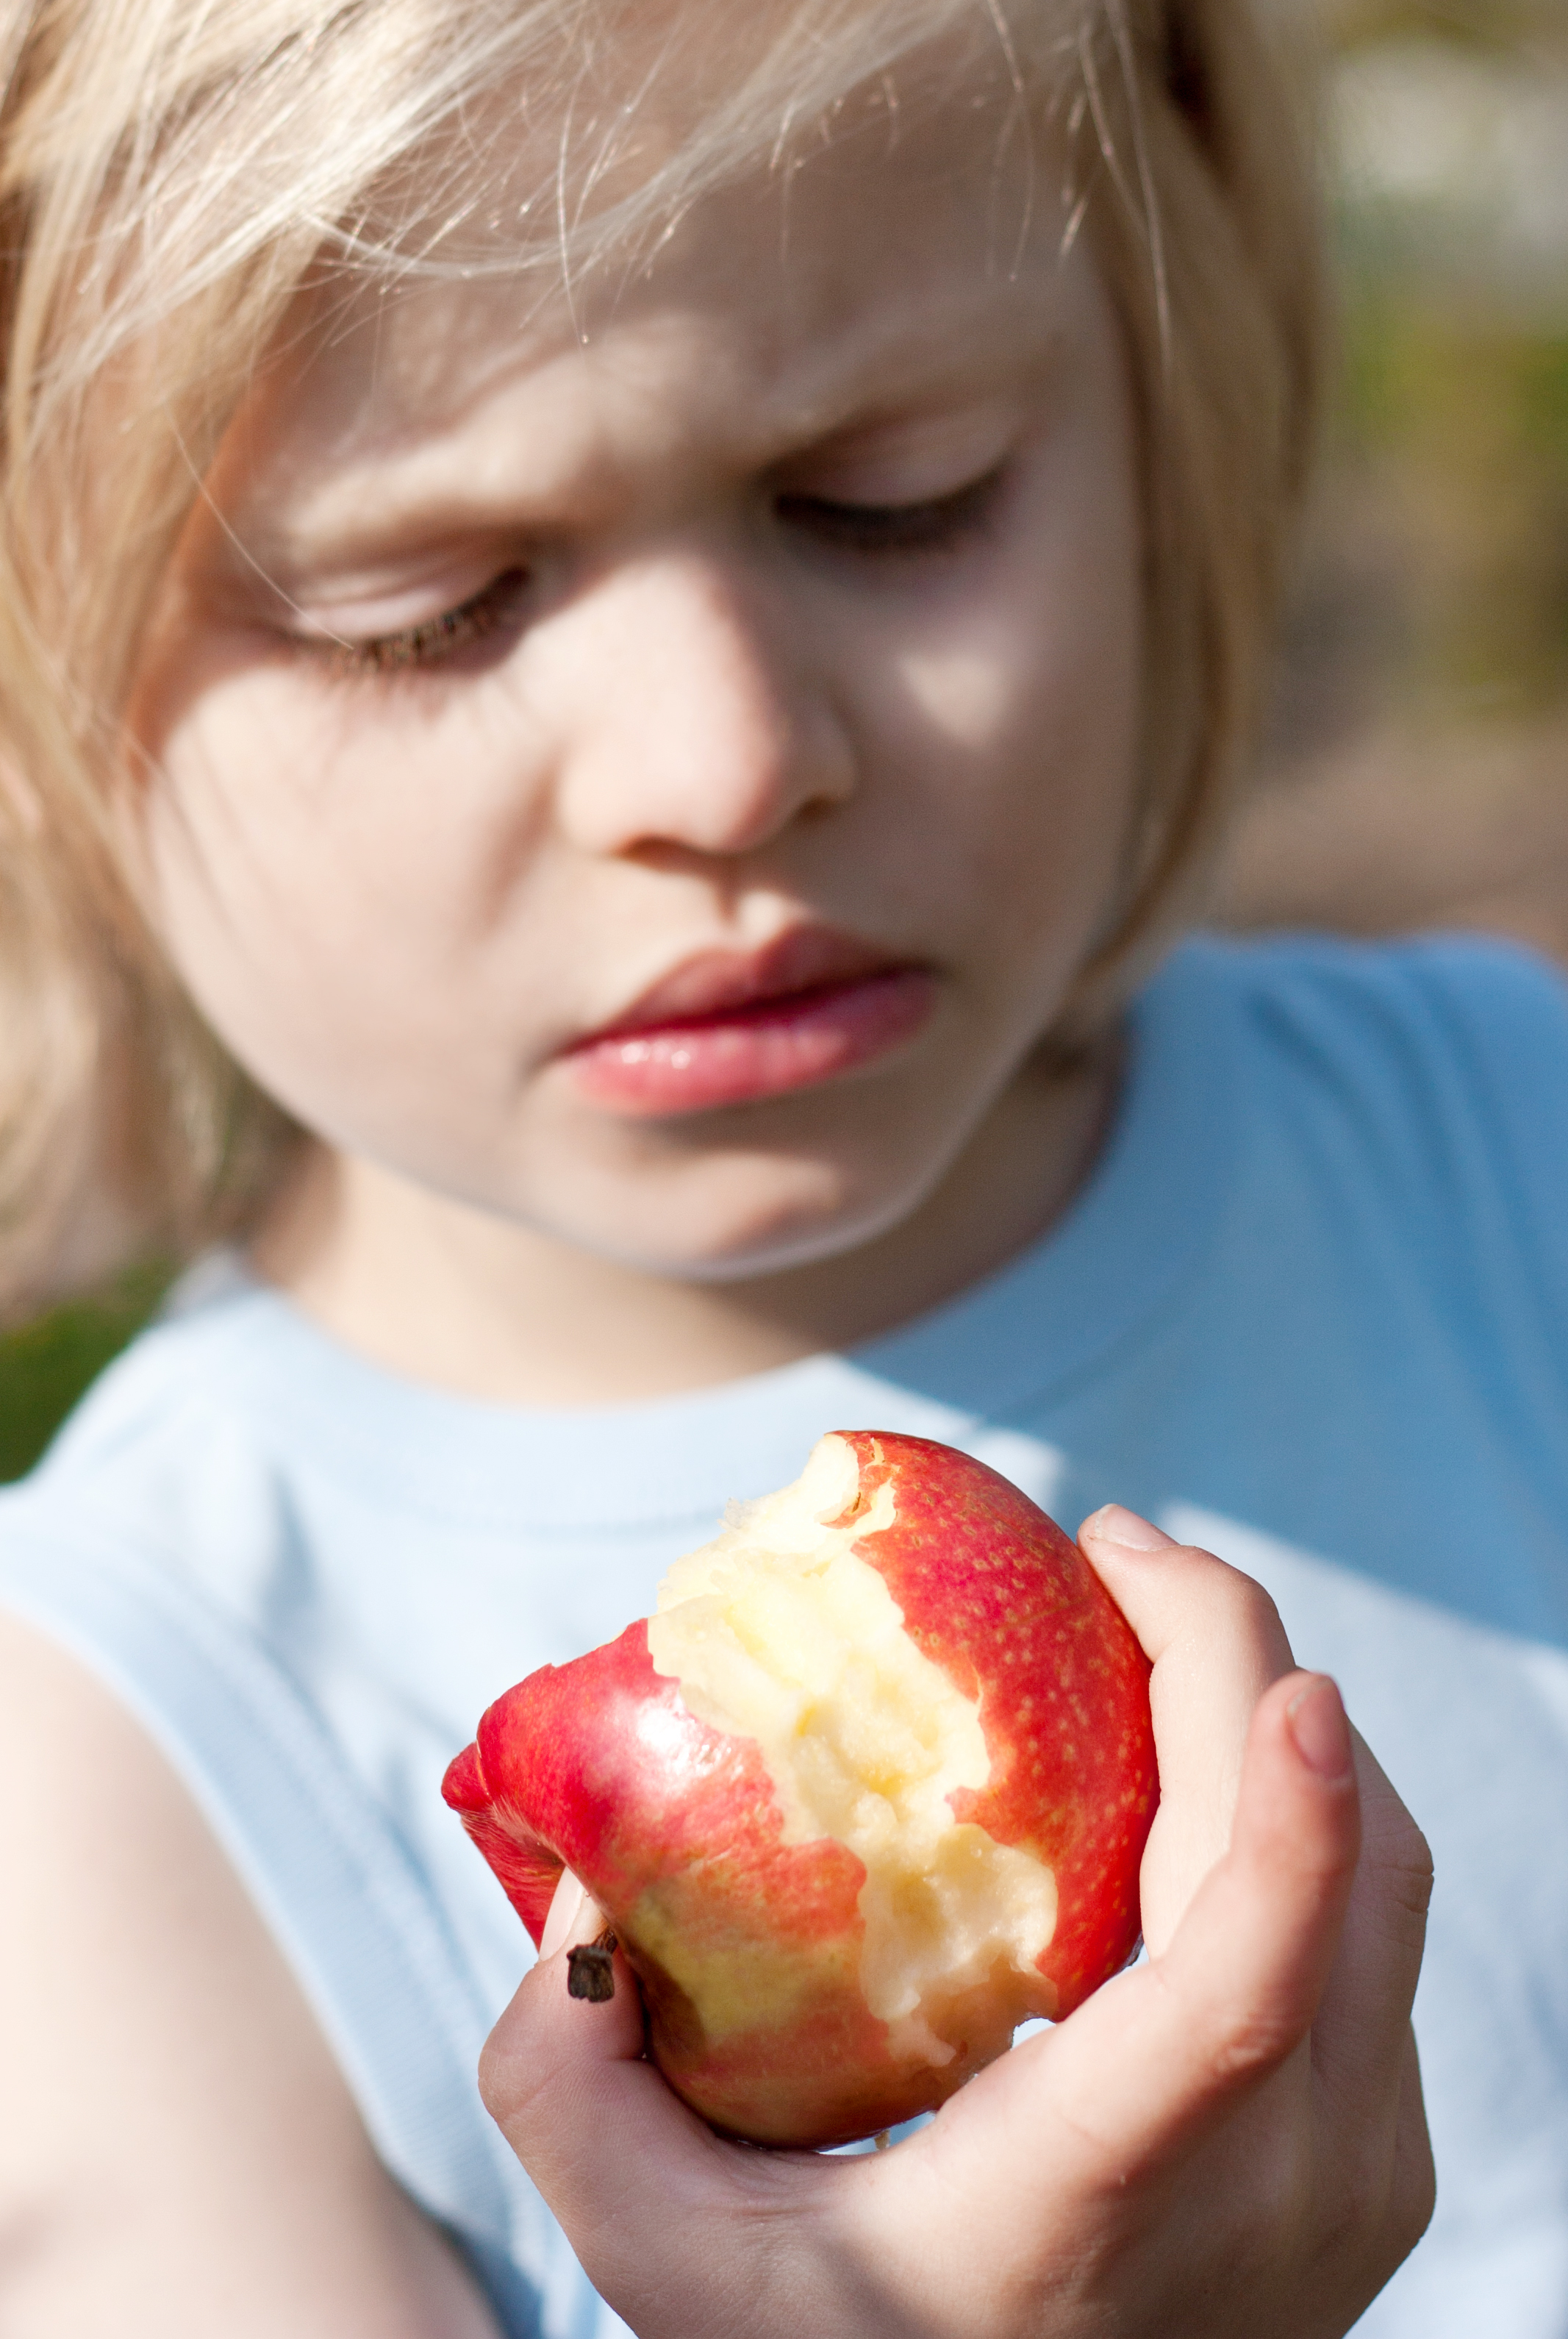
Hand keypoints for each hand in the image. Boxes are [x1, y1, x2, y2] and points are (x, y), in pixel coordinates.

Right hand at [478, 1509, 1434, 2338]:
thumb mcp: (667, 2263)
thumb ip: (570, 2085)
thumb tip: (580, 1887)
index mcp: (1110, 2199)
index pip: (1248, 1998)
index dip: (1288, 1824)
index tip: (1290, 1679)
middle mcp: (1277, 2193)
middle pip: (1340, 1883)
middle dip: (1239, 1664)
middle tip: (1105, 1550)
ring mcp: (1356, 2184)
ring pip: (1382, 1889)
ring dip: (1275, 1722)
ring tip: (1143, 1622)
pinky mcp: (1380, 2166)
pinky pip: (1373, 1935)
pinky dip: (1299, 1809)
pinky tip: (1189, 1759)